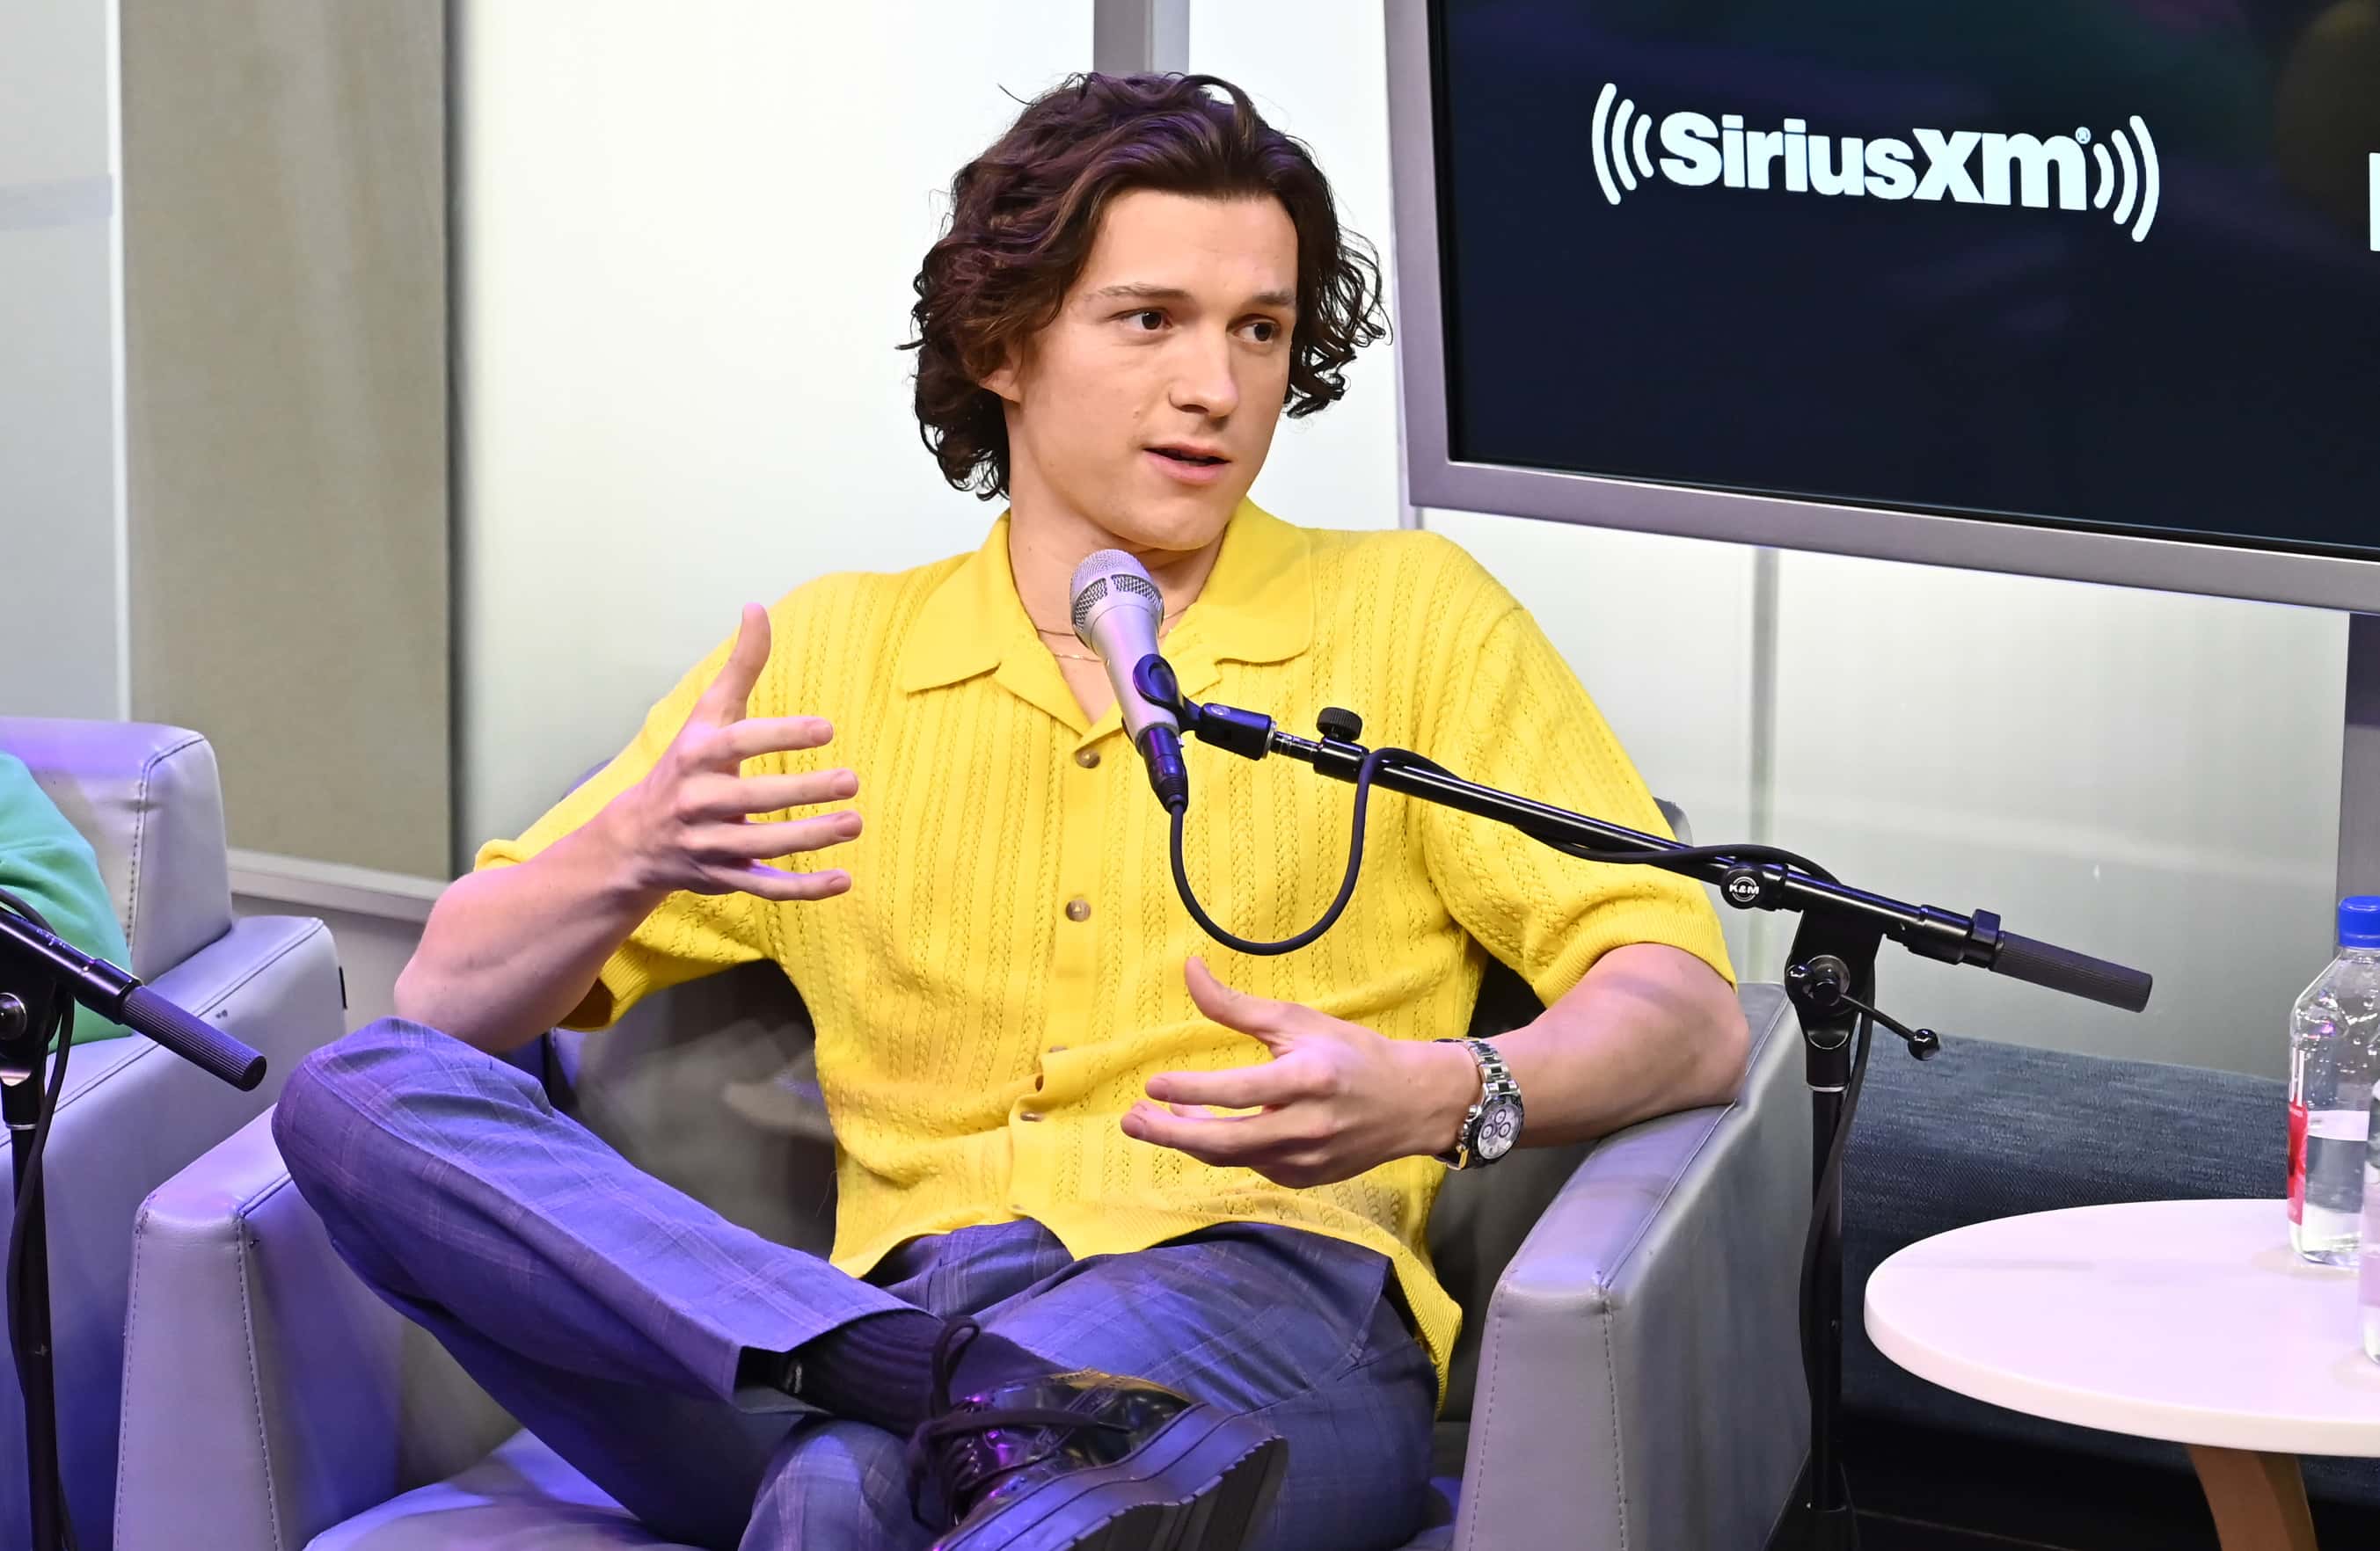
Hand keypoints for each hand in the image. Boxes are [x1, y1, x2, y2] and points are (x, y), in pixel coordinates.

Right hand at [603, 604, 859, 902]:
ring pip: (762, 846)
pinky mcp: (723, 878)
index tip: (826, 729)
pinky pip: (765, 888)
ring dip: (811, 838)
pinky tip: (844, 881)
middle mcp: (697, 802)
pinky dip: (804, 889)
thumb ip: (740, 667)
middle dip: (802, 792)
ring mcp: (708, 844)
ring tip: (855, 822)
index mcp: (696, 757)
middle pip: (752, 799)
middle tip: (851, 780)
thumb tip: (757, 607)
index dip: (781, 736)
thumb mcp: (708, 715)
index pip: (738, 744)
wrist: (636, 838)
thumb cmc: (686, 765)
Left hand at [1119, 958, 1477, 1188]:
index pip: (1237, 1093)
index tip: (1152, 1085)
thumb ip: (1237, 1007)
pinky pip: (1251, 1164)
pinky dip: (1223, 1147)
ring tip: (1156, 1119)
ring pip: (1232, 1156)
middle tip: (1131, 1121)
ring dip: (1190, 1139)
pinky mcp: (1304, 1178)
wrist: (1410, 1104)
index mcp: (1307, 1081)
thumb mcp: (1298, 1021)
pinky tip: (1204, 1127)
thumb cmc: (1351, 1054)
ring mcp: (1305, 1160)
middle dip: (1170, 1134)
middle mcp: (1305, 1127)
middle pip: (1223, 1142)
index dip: (1190, 1092)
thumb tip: (1190, 970)